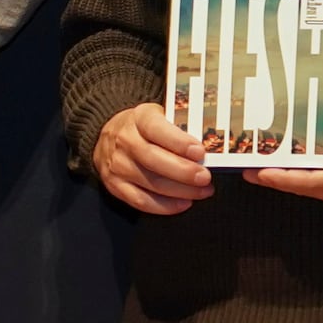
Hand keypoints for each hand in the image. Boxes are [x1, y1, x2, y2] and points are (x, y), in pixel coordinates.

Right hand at [92, 103, 213, 215]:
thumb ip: (180, 126)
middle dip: (183, 171)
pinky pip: (140, 200)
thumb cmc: (144, 127)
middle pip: (153, 159)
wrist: (110, 137)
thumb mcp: (160, 116)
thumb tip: (212, 143)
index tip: (200, 152)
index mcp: (138, 118)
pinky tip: (183, 203)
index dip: (178, 142)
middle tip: (205, 178)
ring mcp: (118, 165)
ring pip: (150, 182)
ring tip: (202, 191)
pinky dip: (164, 206)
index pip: (156, 129)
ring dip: (180, 190)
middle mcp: (124, 141)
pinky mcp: (115, 185)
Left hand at [248, 73, 322, 212]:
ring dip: (297, 178)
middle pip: (308, 189)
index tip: (257, 173)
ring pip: (320, 191)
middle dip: (280, 178)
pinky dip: (315, 179)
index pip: (309, 183)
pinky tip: (304, 164)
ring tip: (272, 163)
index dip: (280, 178)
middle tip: (253, 166)